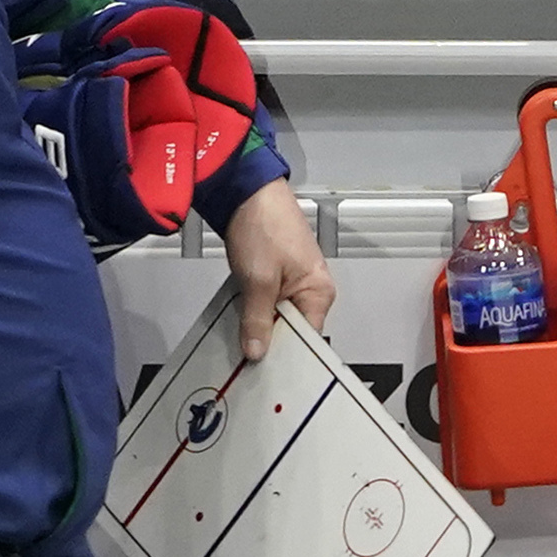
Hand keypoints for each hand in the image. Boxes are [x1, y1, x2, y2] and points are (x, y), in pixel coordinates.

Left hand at [224, 178, 334, 362]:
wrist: (246, 189)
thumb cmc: (263, 225)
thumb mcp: (258, 279)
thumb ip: (257, 319)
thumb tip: (257, 352)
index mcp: (319, 291)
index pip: (307, 338)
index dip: (285, 353)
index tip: (262, 368)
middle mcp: (311, 289)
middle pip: (291, 330)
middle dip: (268, 341)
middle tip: (245, 356)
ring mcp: (293, 281)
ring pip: (275, 317)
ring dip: (256, 325)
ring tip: (238, 338)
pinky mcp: (275, 274)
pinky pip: (265, 303)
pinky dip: (251, 310)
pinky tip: (237, 317)